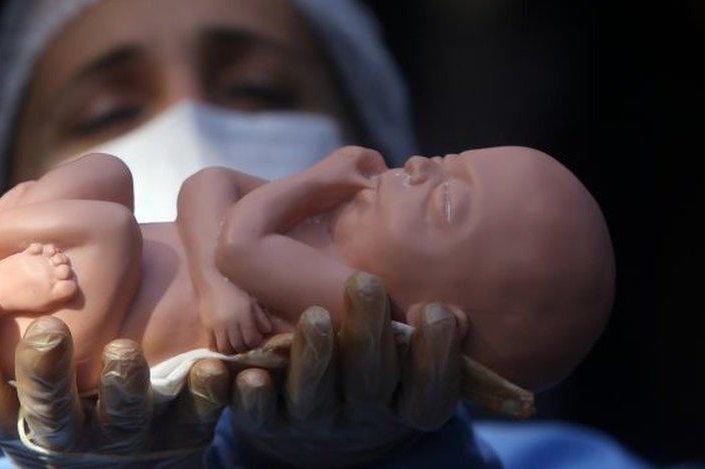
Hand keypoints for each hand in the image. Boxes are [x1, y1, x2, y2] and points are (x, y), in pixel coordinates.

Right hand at [0, 284, 230, 465]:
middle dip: (44, 374)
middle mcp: (72, 429)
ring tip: (124, 350)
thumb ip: (20, 299)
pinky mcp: (186, 429)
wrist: (159, 402)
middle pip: (48, 414)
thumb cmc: (83, 350)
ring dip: (124, 386)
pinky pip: (201, 416)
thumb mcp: (43, 330)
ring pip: (125, 420)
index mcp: (24, 408)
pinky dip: (209, 394)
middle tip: (48, 330)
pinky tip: (217, 367)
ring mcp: (129, 434)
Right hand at [199, 279, 273, 353]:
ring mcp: (217, 325)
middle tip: (246, 344)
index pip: (251, 340)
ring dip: (231, 351)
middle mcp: (230, 322)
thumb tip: (267, 332)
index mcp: (243, 315)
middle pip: (238, 346)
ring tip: (235, 346)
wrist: (213, 281)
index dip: (255, 343)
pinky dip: (219, 348)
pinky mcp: (207, 326)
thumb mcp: (252, 301)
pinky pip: (212, 345)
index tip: (255, 340)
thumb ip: (261, 317)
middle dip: (244, 348)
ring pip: (225, 349)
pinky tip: (224, 343)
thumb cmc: (236, 289)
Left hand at [228, 272, 464, 466]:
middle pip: (370, 384)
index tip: (436, 310)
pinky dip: (252, 395)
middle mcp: (360, 413)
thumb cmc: (371, 362)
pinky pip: (258, 414)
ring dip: (315, 357)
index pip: (429, 394)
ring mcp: (311, 418)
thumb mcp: (402, 352)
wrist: (318, 421)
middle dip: (368, 335)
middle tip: (364, 283)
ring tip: (314, 317)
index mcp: (402, 401)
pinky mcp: (267, 419)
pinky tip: (248, 373)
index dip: (436, 357)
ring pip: (314, 397)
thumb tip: (456, 304)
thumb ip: (421, 328)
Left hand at [301, 146, 387, 199]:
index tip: (386, 191)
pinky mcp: (327, 176)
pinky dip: (349, 192)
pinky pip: (345, 183)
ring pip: (356, 177)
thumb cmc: (334, 185)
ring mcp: (335, 165)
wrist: (302, 191)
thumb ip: (378, 189)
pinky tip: (348, 203)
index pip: (379, 161)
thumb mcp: (361, 187)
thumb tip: (392, 195)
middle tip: (375, 198)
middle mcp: (346, 155)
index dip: (385, 175)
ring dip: (360, 189)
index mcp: (357, 153)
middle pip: (367, 169)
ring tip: (361, 203)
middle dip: (372, 183)